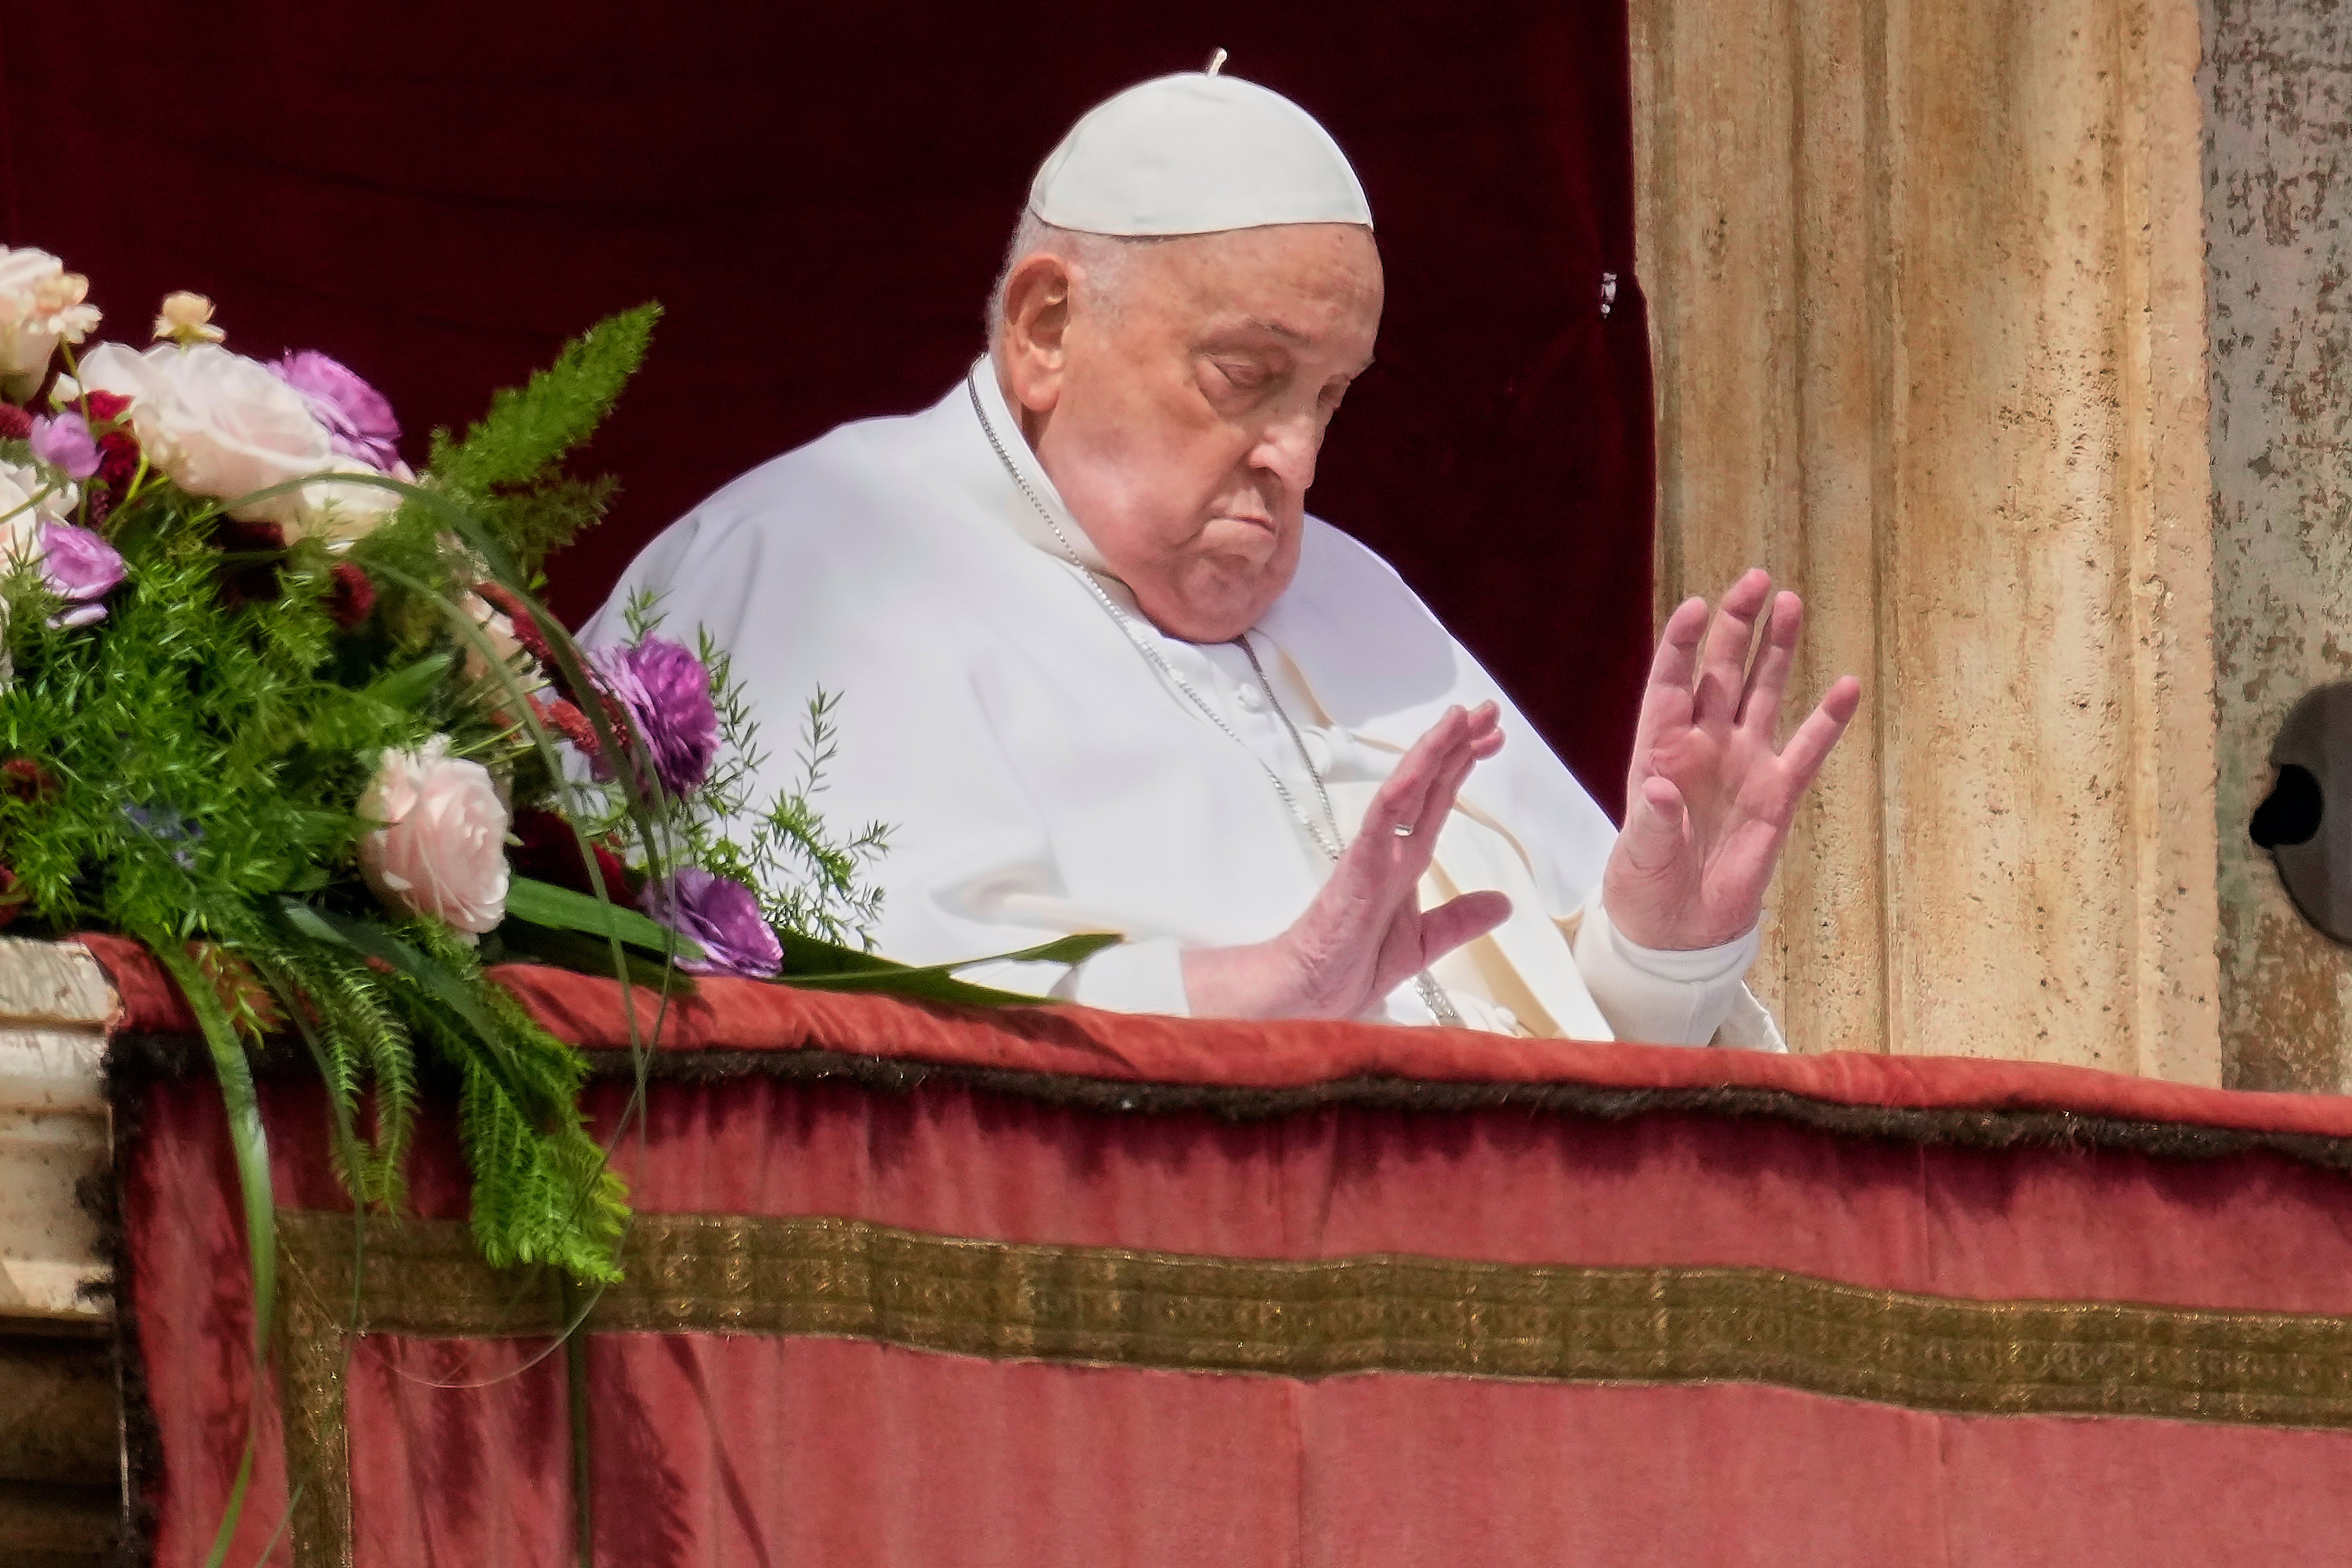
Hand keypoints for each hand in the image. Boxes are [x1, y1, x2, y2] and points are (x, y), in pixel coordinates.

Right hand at [1182, 703, 1512, 1019]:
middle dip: (1458, 745)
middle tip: (1488, 710)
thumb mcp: (1424, 943)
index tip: (1492, 739)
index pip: (1439, 802)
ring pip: (1407, 789)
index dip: (1463, 767)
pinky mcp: (1358, 866)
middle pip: (1429, 785)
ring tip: (1463, 718)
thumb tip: (1503, 904)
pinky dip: (1402, 789)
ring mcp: (1374, 853)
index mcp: (1406, 862)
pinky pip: (1382, 819)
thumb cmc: (1351, 966)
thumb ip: (1460, 919)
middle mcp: (1392, 848)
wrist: (1311, 994)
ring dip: (1435, 751)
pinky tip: (1423, 763)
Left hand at [1603, 569, 1862, 949]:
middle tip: (1755, 579)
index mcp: (1658, 752)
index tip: (1697, 607)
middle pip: (1720, 673)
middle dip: (1736, 627)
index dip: (1682, 646)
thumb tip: (1660, 792)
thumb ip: (1651, 825)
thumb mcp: (1638, 860)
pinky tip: (1846, 685)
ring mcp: (1743, 765)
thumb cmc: (1646, 886)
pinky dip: (1827, 721)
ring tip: (1790, 604)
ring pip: (1762, 694)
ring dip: (1776, 651)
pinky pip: (1807, 750)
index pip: (1668, 685)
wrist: (1680, 930)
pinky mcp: (1777, 795)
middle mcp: (1702, 746)